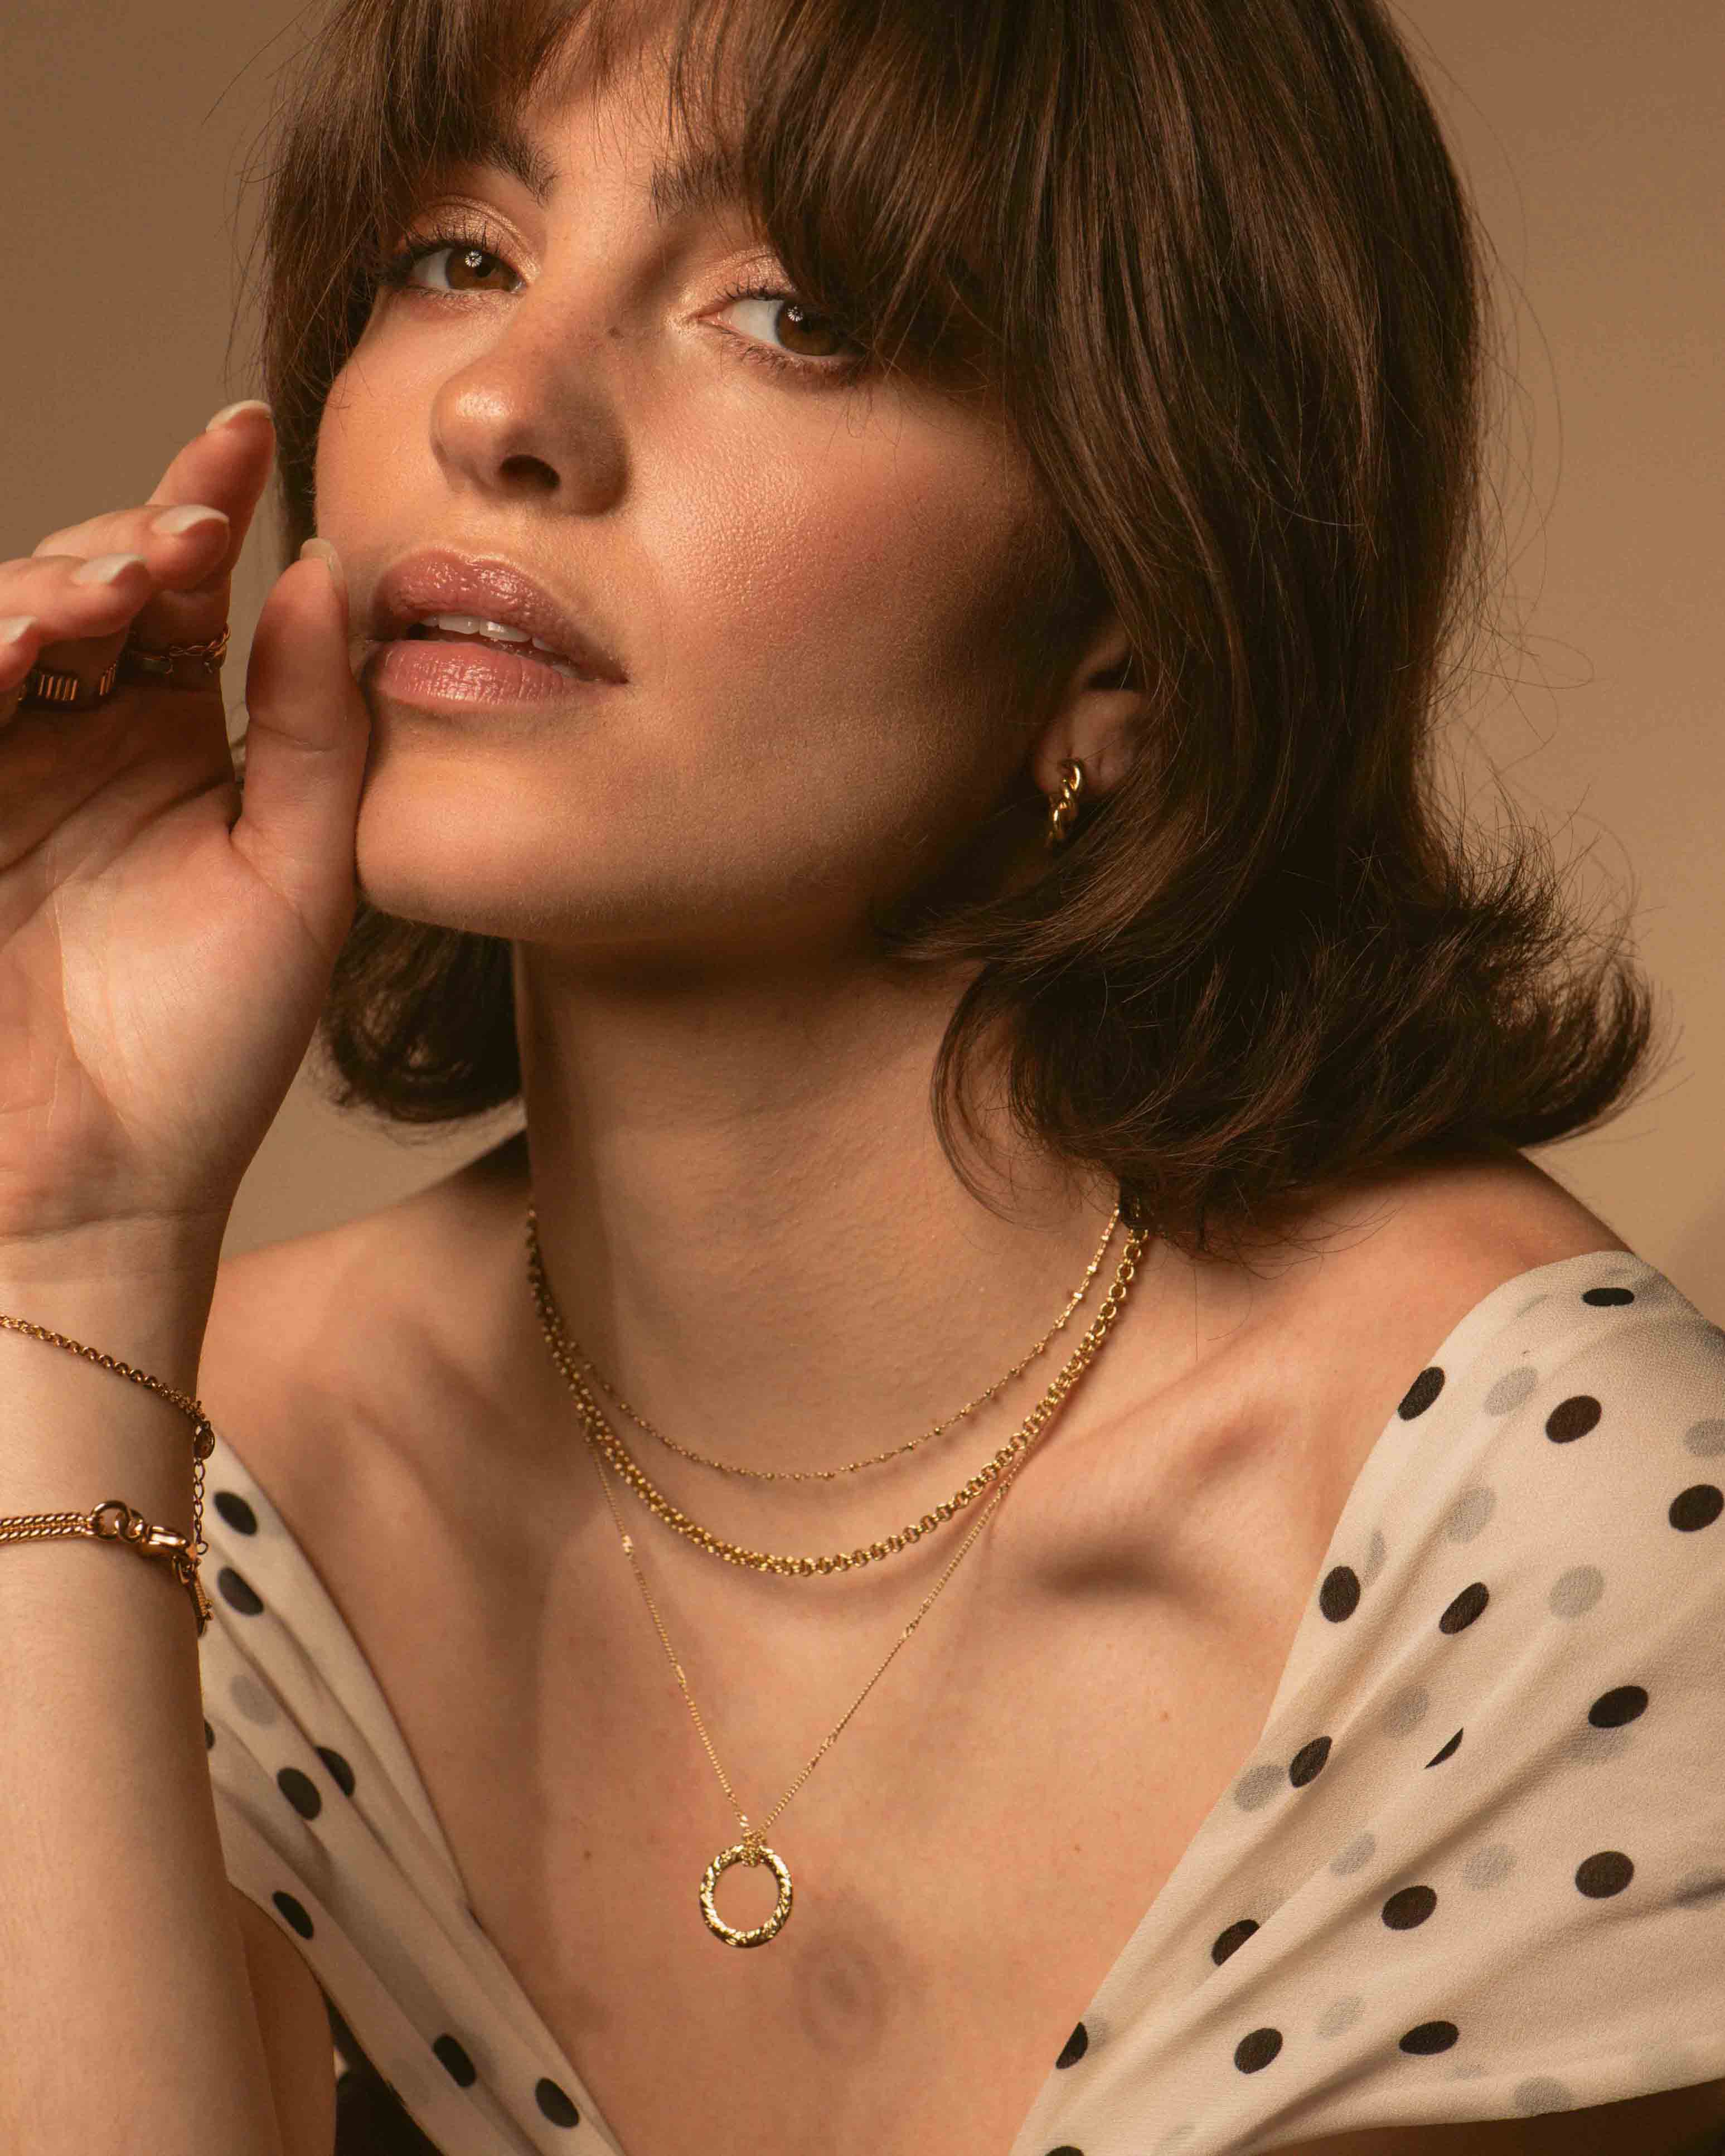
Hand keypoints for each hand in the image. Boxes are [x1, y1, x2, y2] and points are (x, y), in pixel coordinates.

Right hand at [0, 402, 369, 1250]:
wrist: (102, 1184)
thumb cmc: (209, 1052)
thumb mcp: (302, 878)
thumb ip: (321, 731)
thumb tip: (330, 576)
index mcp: (177, 748)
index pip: (184, 596)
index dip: (205, 504)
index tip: (251, 431)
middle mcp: (81, 742)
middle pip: (83, 581)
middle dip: (126, 539)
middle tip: (185, 536)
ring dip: (47, 582)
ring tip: (112, 594)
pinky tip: (33, 639)